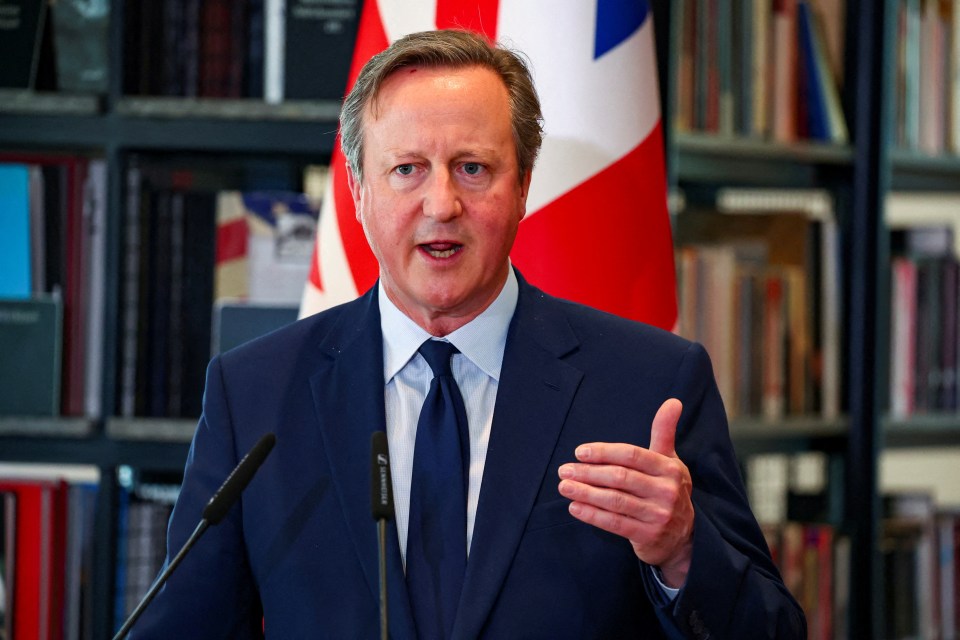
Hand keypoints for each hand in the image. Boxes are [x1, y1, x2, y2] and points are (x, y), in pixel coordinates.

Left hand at [557, 398, 693, 587]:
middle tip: (564, 470)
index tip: (579, 452)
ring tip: (564, 486)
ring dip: (585, 493)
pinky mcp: (648, 536)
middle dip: (588, 472)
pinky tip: (574, 507)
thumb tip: (673, 401)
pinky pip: (614, 523)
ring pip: (615, 500)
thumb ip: (664, 431)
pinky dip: (592, 515)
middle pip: (620, 477)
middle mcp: (666, 491)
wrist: (684, 536)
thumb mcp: (669, 460)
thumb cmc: (667, 489)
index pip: (632, 455)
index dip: (604, 452)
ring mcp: (658, 515)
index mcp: (669, 468)